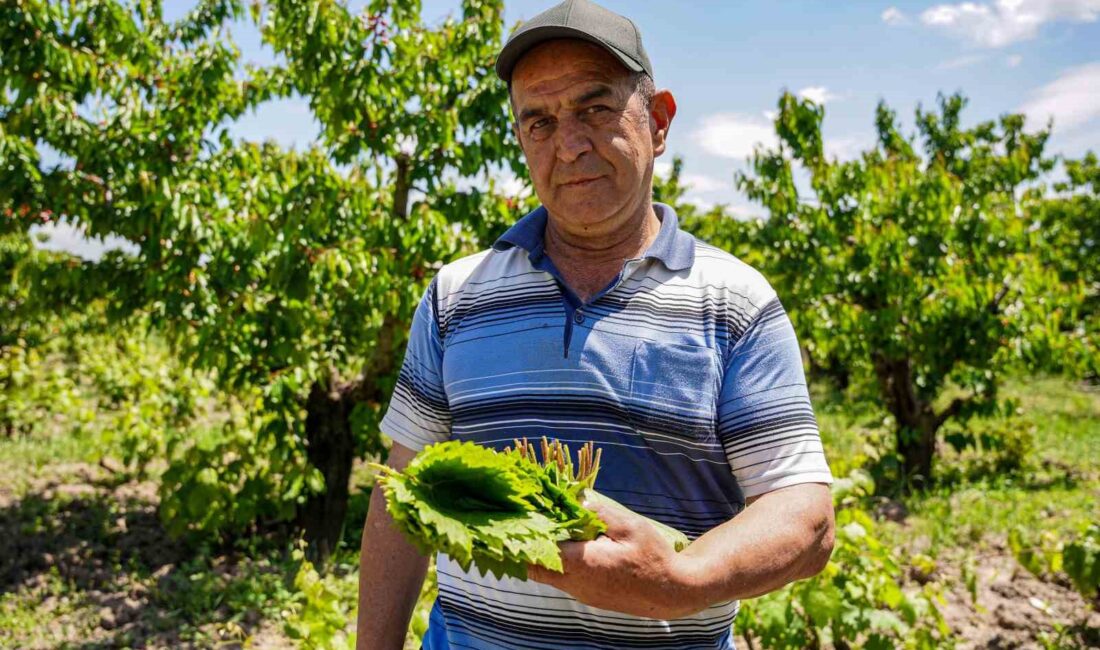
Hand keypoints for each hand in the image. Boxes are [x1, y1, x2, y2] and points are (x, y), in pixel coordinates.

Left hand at [527, 498, 702, 618]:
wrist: (672, 593)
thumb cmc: (654, 558)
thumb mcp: (630, 527)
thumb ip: (599, 513)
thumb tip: (576, 501)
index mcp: (583, 564)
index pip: (538, 554)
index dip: (522, 538)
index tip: (512, 520)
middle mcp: (576, 583)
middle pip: (534, 568)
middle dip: (523, 548)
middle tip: (515, 524)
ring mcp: (581, 593)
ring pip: (547, 575)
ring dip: (539, 555)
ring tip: (536, 529)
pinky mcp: (589, 596)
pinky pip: (562, 579)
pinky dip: (554, 563)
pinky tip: (561, 545)